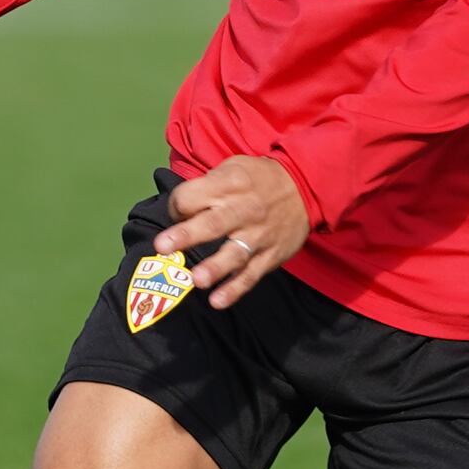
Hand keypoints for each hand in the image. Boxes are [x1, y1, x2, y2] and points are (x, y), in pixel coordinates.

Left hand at [152, 153, 309, 307]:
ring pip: (234, 253)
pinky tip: (218, 301)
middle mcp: (243, 210)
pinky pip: (251, 274)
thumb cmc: (259, 178)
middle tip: (163, 247)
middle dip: (187, 235)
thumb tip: (179, 210)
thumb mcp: (233, 167)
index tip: (176, 214)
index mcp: (229, 185)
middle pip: (212, 224)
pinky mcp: (271, 255)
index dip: (177, 207)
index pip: (193, 196)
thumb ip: (207, 186)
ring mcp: (258, 235)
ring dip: (215, 267)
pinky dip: (235, 289)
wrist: (305, 186)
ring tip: (196, 280)